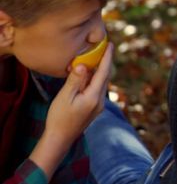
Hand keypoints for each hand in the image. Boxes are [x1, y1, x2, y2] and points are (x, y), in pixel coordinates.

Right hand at [32, 43, 113, 177]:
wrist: (60, 139)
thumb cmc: (59, 118)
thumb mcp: (65, 97)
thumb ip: (75, 81)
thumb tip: (83, 65)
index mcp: (94, 96)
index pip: (103, 72)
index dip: (107, 57)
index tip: (110, 45)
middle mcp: (100, 100)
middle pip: (105, 77)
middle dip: (106, 62)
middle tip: (106, 47)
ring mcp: (98, 105)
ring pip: (102, 83)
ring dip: (100, 70)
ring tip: (97, 57)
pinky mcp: (94, 108)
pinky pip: (97, 89)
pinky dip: (95, 79)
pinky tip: (89, 75)